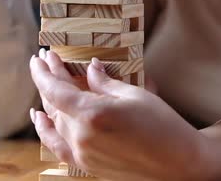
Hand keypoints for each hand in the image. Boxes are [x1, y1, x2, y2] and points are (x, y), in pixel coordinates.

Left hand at [29, 51, 203, 180]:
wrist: (179, 164)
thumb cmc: (164, 126)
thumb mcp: (136, 95)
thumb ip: (106, 82)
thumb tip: (91, 68)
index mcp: (94, 114)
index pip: (56, 89)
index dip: (46, 71)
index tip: (42, 55)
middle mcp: (82, 136)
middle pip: (54, 103)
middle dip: (49, 79)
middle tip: (47, 60)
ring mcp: (82, 153)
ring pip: (55, 122)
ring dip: (48, 100)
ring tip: (47, 81)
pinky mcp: (87, 165)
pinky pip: (56, 146)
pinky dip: (45, 130)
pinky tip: (41, 117)